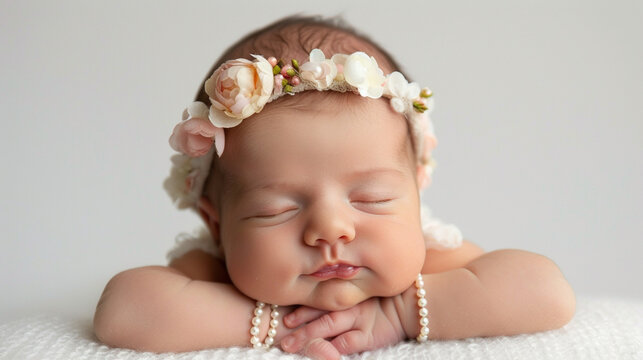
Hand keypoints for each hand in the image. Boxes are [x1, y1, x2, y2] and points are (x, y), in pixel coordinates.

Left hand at [279, 297, 405, 359]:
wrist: (416, 304)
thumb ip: (348, 289)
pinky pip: (347, 343)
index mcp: (349, 294)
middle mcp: (350, 306)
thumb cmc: (391, 296)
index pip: (321, 300)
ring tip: (290, 344)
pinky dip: (333, 349)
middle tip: (281, 330)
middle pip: (320, 313)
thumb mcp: (368, 290)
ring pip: (328, 327)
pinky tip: (320, 353)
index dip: (303, 307)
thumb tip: (326, 285)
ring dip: (308, 335)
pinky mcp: (370, 336)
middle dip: (299, 323)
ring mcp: (359, 321)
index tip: (285, 313)